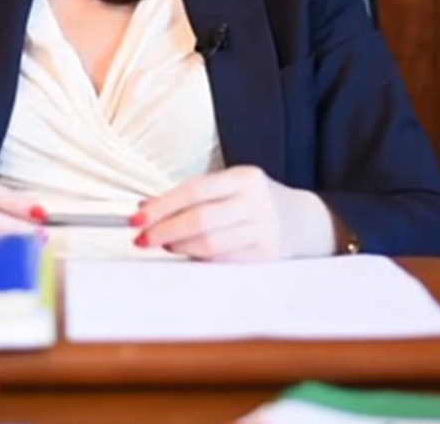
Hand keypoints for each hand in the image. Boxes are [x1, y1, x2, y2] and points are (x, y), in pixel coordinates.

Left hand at [132, 165, 334, 260]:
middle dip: (164, 231)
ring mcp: (264, 232)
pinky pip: (221, 261)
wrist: (302, 221)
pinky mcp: (265, 257)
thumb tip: (144, 208)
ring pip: (209, 245)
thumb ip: (191, 196)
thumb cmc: (252, 202)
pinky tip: (188, 252)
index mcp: (245, 178)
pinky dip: (198, 258)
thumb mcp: (229, 187)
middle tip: (141, 238)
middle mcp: (257, 203)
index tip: (136, 218)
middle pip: (200, 220)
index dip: (161, 206)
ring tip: (164, 243)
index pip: (194, 191)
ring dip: (178, 246)